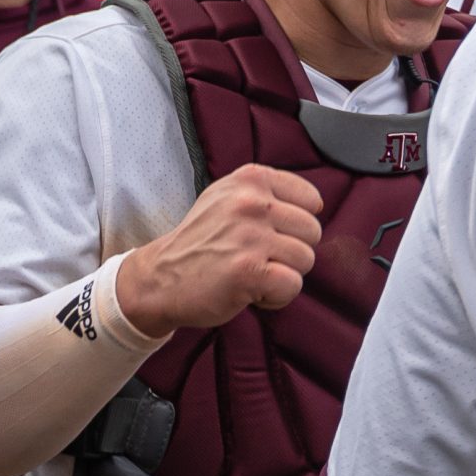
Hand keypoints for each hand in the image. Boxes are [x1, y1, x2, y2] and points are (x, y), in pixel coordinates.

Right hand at [116, 164, 326, 339]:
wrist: (158, 277)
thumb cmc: (202, 240)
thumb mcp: (228, 196)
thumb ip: (268, 193)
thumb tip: (317, 206)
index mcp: (251, 179)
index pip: (311, 200)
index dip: (296, 225)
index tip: (270, 234)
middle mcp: (252, 203)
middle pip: (312, 231)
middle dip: (291, 251)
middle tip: (258, 258)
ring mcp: (250, 236)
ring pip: (306, 259)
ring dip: (284, 275)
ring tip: (252, 274)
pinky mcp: (249, 271)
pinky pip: (293, 285)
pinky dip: (277, 296)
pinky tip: (252, 292)